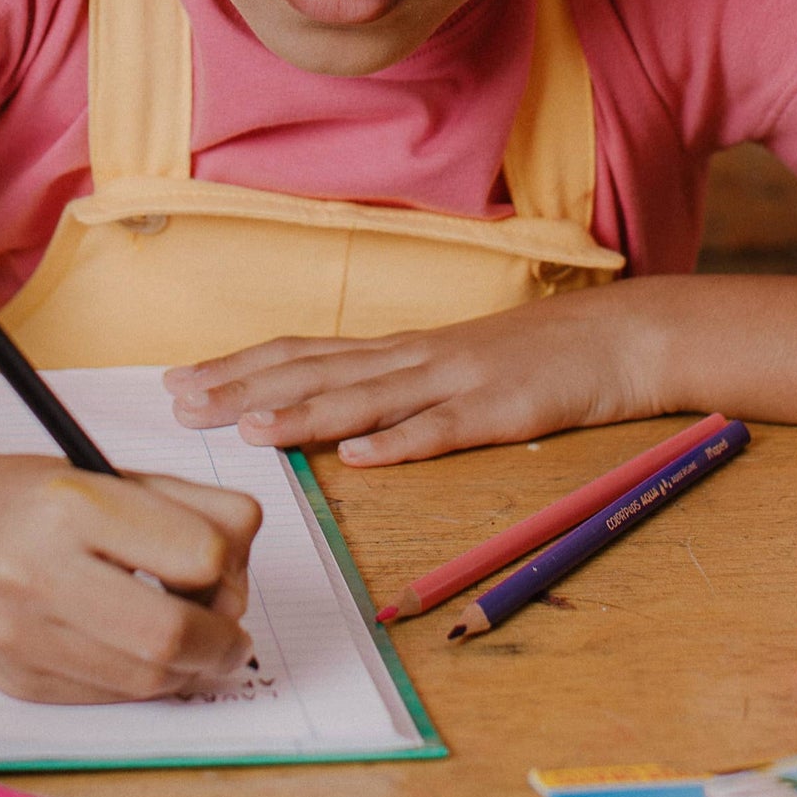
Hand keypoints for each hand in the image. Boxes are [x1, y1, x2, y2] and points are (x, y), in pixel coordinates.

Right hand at [0, 450, 260, 703]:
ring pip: (148, 679)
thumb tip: (242, 573)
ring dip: (192, 667)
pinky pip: (114, 697)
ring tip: (192, 637)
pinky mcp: (18, 683)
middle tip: (231, 630)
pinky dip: (147, 681)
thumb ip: (190, 509)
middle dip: (222, 639)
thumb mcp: (113, 475)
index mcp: (71, 502)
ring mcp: (21, 636)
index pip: (197, 554)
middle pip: (172, 634)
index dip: (231, 564)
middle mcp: (36, 571)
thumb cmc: (37, 497)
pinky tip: (140, 649)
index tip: (229, 565)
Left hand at [164, 289, 661, 465]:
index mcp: (397, 351)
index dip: (239, 367)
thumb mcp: (450, 367)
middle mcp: (412, 358)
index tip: (180, 381)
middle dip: (243, 387)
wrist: (617, 338)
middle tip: (180, 403)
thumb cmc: (532, 359)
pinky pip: (444, 429)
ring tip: (250, 429)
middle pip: (315, 371)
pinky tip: (363, 458)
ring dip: (305, 414)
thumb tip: (334, 422)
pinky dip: (401, 443)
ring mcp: (453, 380)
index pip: (301, 354)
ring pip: (366, 398)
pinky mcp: (499, 410)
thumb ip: (394, 387)